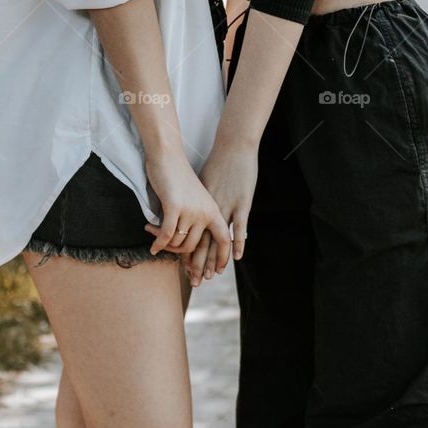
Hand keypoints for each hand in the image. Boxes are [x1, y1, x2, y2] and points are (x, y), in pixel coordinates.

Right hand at [142, 149, 230, 272]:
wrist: (168, 154)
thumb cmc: (178, 177)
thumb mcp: (194, 199)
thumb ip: (195, 218)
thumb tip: (188, 245)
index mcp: (213, 209)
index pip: (224, 239)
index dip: (221, 258)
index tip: (214, 273)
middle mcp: (206, 211)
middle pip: (193, 247)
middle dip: (176, 254)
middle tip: (162, 250)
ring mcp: (191, 210)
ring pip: (178, 242)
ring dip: (163, 243)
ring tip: (152, 234)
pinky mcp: (175, 206)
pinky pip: (166, 235)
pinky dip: (158, 242)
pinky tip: (152, 244)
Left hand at [185, 138, 257, 286]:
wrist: (233, 145)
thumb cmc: (219, 162)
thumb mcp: (203, 182)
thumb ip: (198, 198)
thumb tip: (189, 209)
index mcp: (201, 205)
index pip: (192, 234)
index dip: (189, 253)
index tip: (186, 269)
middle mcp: (211, 209)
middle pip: (202, 241)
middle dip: (198, 263)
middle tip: (195, 281)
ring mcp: (226, 207)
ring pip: (216, 239)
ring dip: (212, 259)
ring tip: (210, 276)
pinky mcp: (241, 203)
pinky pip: (238, 227)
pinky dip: (237, 242)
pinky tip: (235, 257)